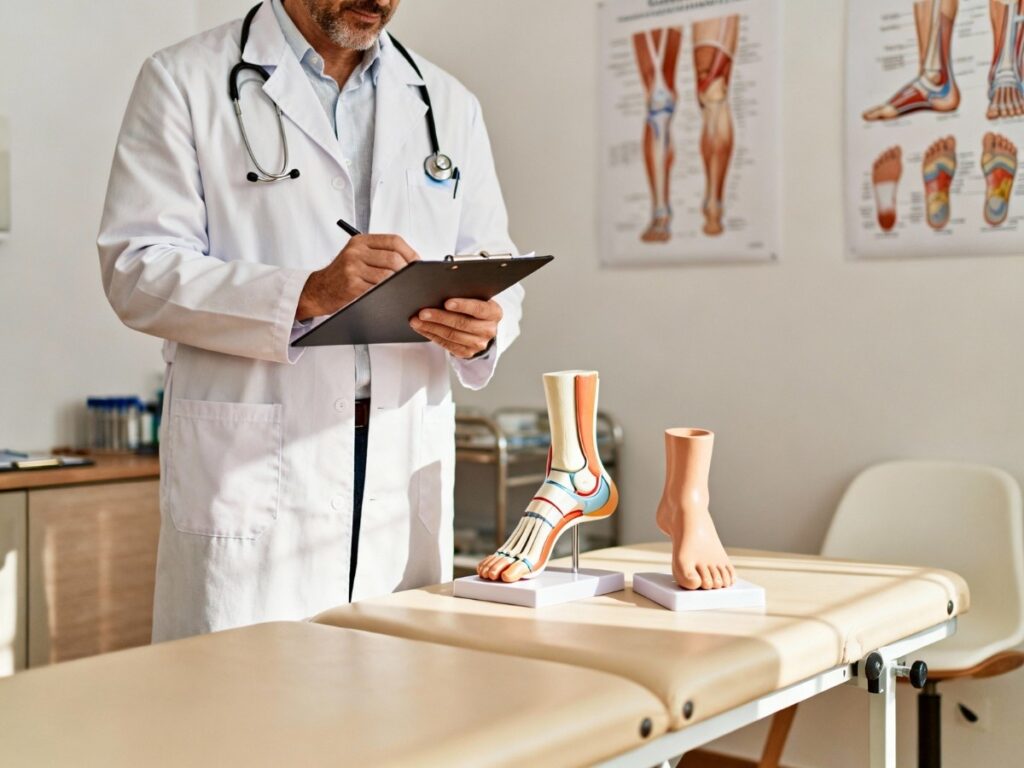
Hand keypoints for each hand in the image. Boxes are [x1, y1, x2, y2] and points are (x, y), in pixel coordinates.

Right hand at [296, 234, 418, 319]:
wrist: (318, 290)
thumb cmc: (343, 274)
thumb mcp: (357, 255)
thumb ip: (379, 254)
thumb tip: (412, 262)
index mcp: (360, 241)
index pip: (394, 241)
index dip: (410, 252)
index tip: (418, 263)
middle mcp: (355, 251)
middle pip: (394, 258)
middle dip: (407, 271)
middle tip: (413, 280)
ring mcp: (352, 268)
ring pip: (388, 275)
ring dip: (399, 284)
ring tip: (403, 288)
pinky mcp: (351, 285)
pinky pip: (378, 289)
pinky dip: (388, 293)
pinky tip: (391, 295)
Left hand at [410, 298, 502, 358]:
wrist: (480, 325)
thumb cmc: (474, 306)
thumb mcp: (475, 297)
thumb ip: (464, 292)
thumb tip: (441, 287)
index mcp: (494, 312)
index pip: (479, 308)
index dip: (462, 305)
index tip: (446, 302)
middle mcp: (489, 330)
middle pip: (462, 323)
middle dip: (440, 317)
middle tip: (423, 312)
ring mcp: (479, 344)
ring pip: (452, 336)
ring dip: (431, 327)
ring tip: (417, 320)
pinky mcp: (468, 353)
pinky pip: (447, 345)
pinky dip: (432, 335)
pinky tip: (422, 328)